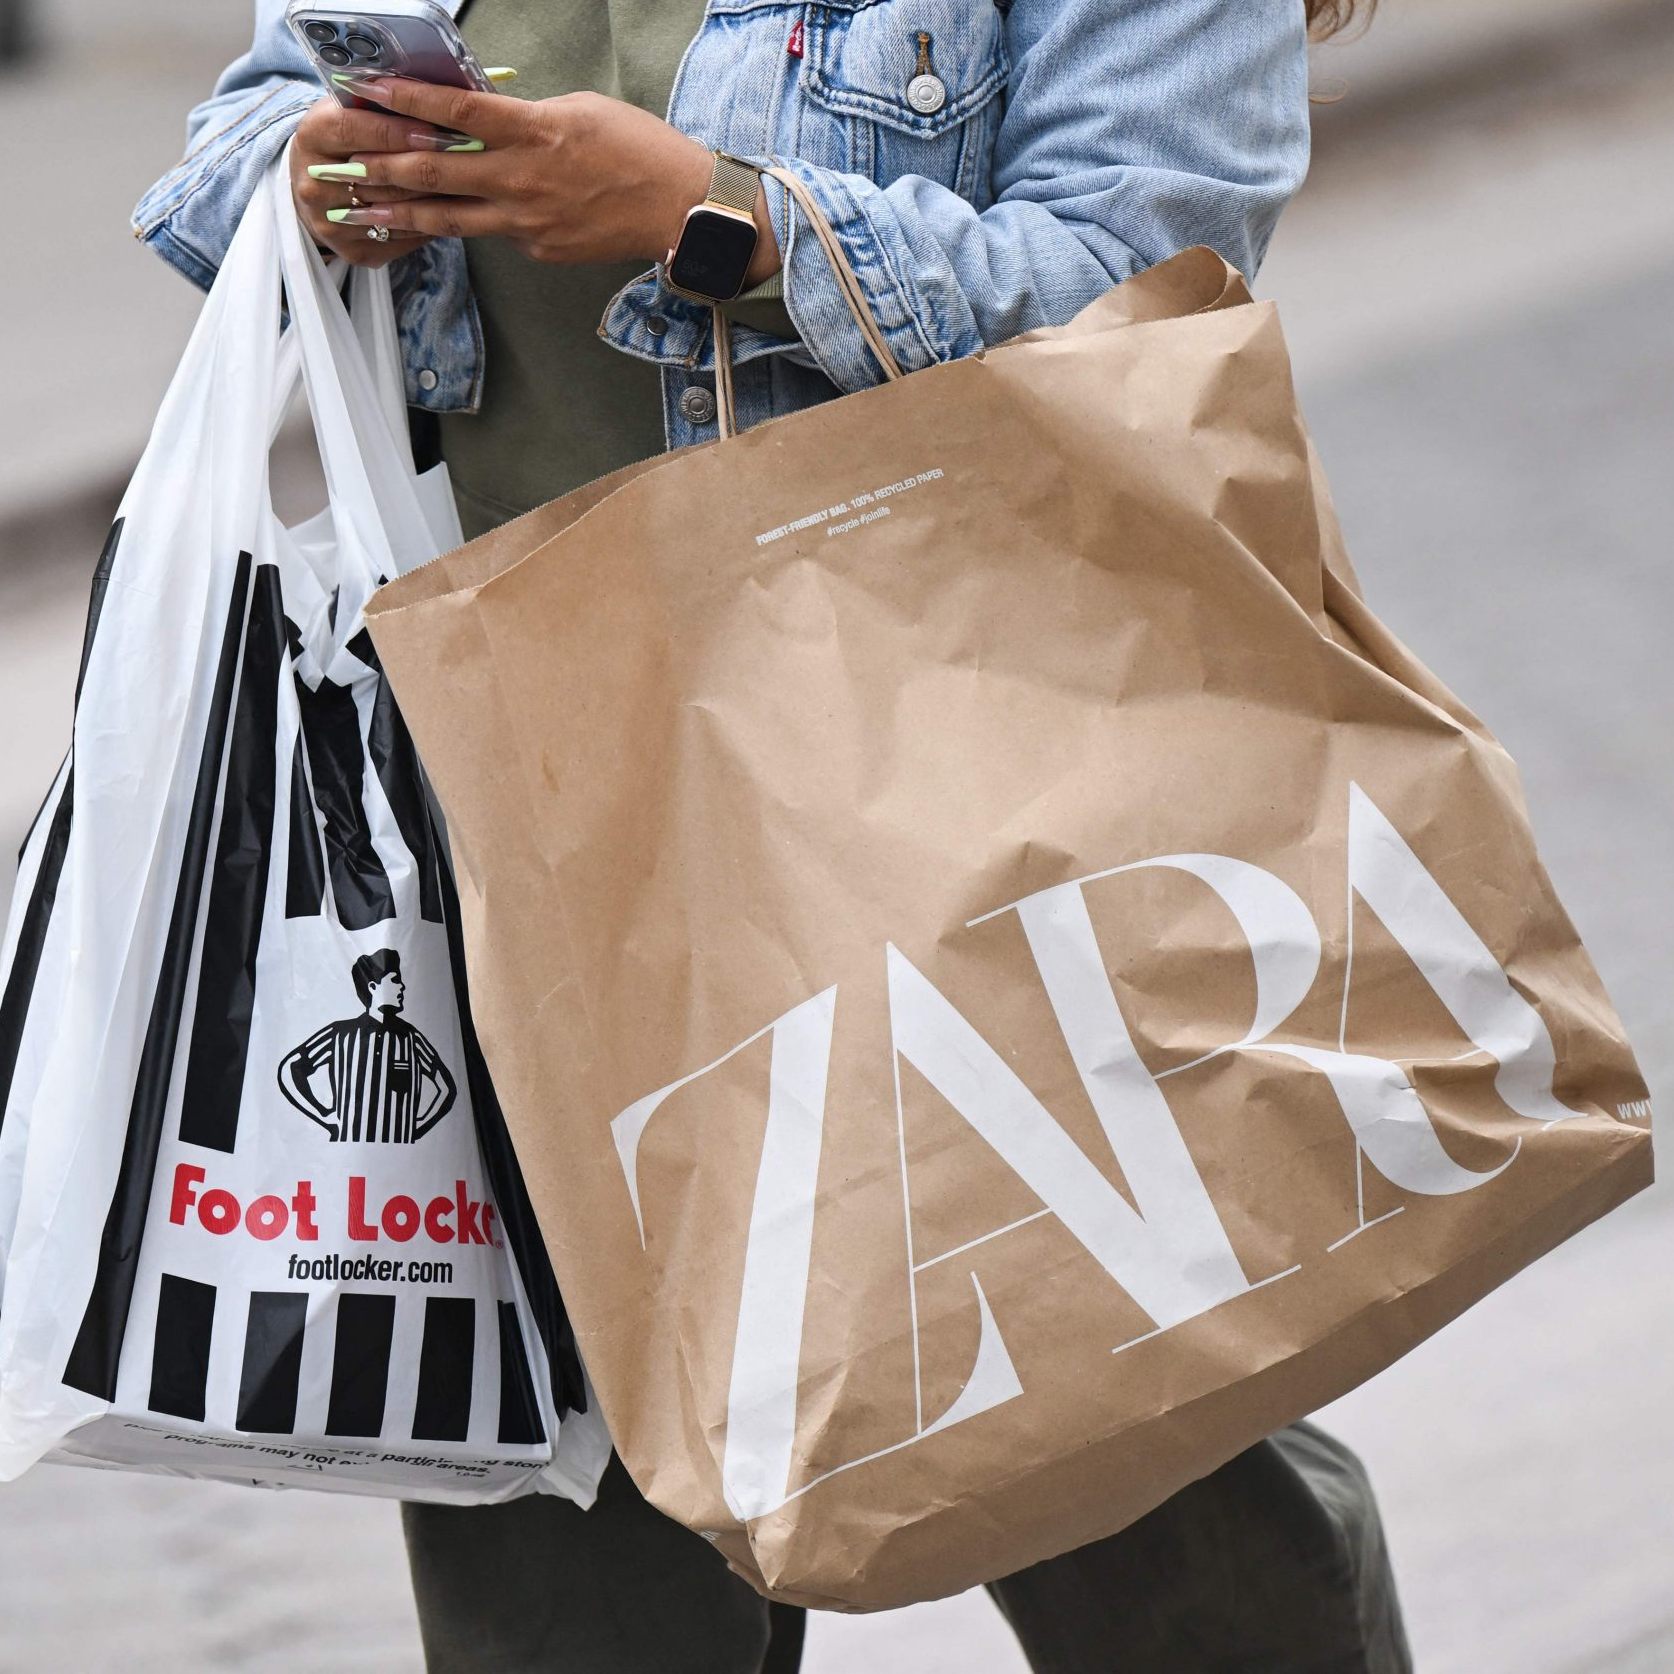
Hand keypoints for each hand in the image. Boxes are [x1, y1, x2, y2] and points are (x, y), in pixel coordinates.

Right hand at [289, 94, 462, 267]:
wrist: (318, 185)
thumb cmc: (348, 138)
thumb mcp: (352, 109)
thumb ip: (380, 104)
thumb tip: (433, 93)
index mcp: (312, 135)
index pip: (354, 130)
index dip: (397, 130)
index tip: (437, 128)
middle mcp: (313, 183)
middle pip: (378, 176)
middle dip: (426, 167)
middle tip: (468, 158)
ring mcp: (329, 223)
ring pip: (393, 213)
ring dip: (434, 200)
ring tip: (470, 185)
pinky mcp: (351, 252)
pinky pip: (401, 240)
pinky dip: (430, 226)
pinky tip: (456, 213)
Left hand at [324, 77, 781, 283]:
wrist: (680, 209)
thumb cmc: (638, 150)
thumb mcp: (578, 110)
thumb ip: (526, 116)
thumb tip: (485, 117)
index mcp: (533, 132)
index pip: (454, 114)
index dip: (404, 101)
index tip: (365, 90)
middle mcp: (521, 180)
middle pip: (435, 173)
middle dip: (381, 167)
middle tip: (338, 164)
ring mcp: (527, 222)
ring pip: (449, 218)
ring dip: (400, 214)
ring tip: (360, 210)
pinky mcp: (538, 249)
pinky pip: (494, 233)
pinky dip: (468, 224)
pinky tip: (442, 222)